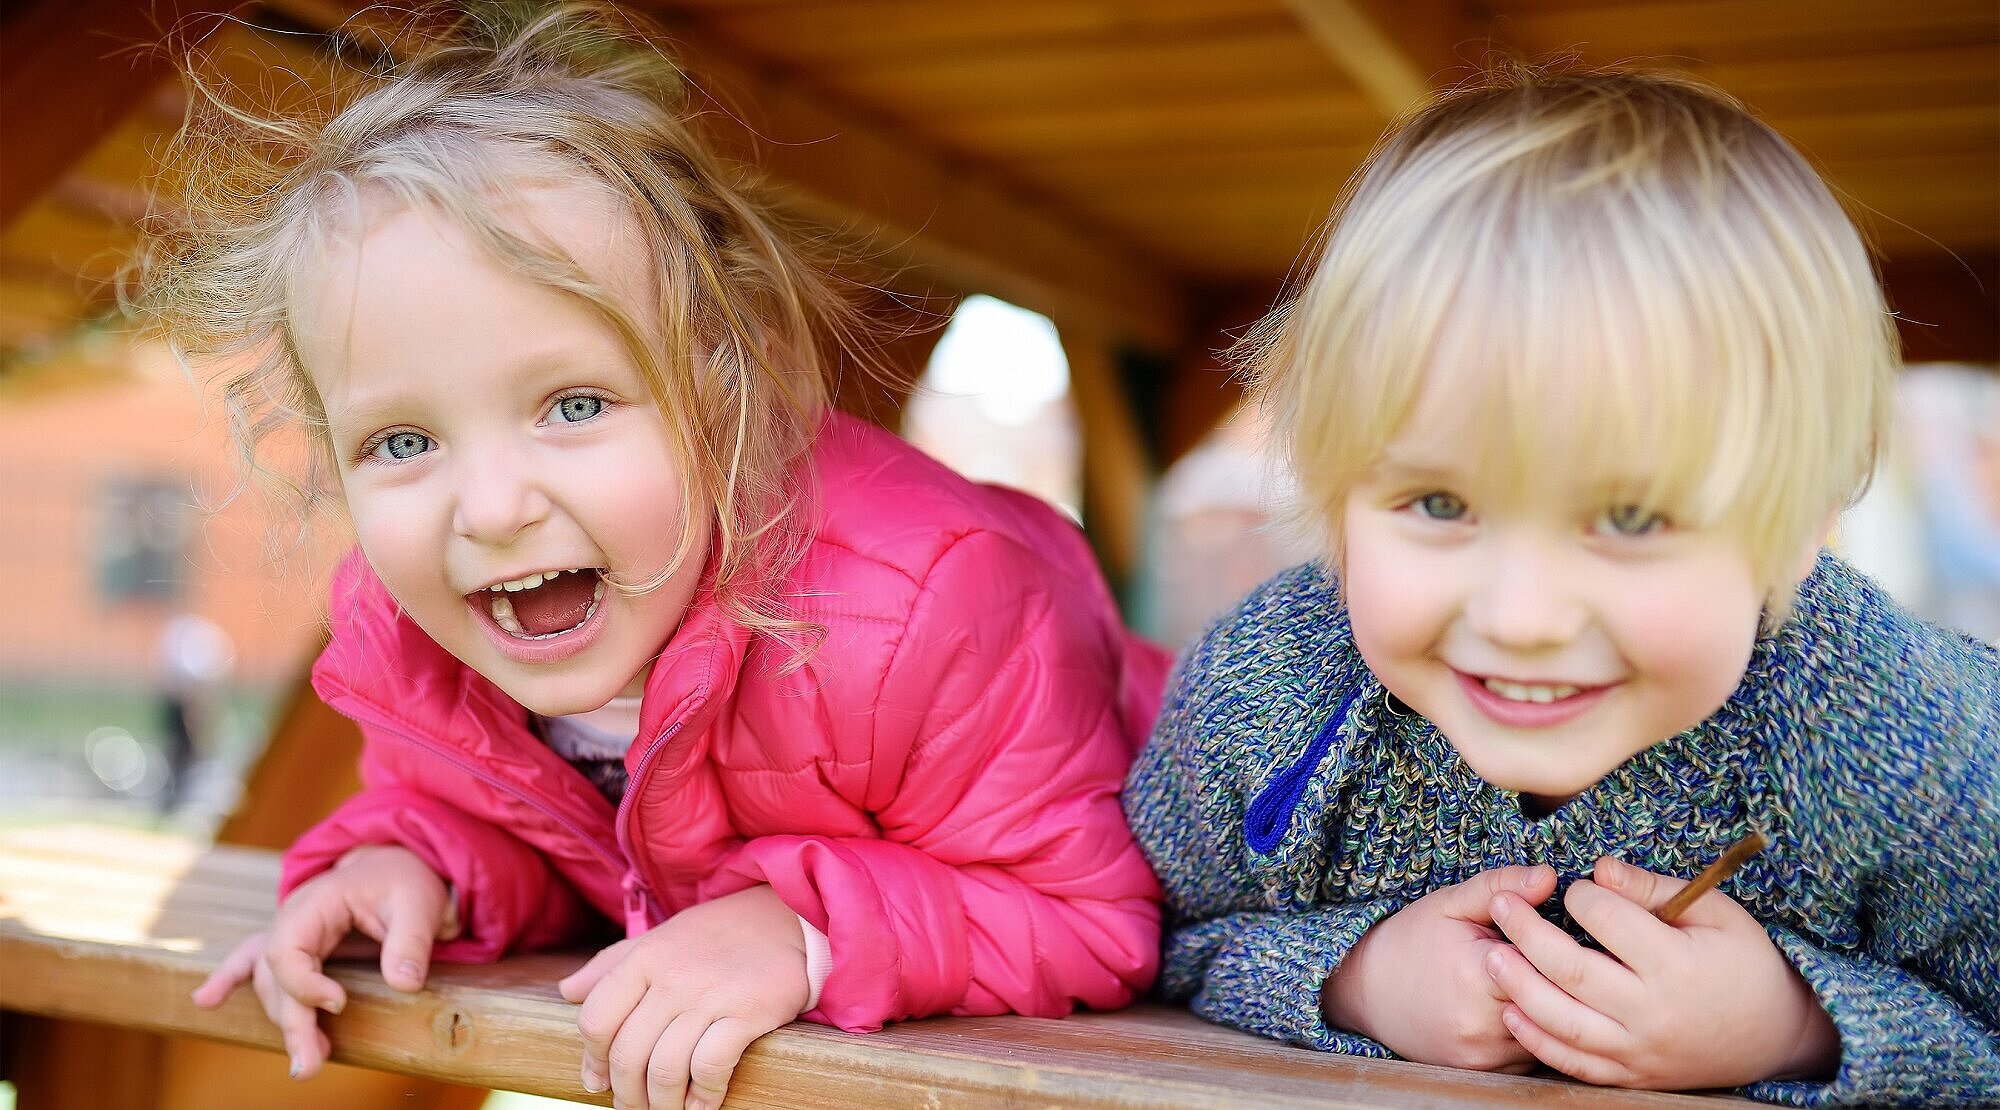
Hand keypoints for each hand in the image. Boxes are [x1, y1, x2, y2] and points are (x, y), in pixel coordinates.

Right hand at [190, 845, 455, 1078]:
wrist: (397, 863)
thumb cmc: (405, 882)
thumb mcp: (420, 904)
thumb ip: (411, 942)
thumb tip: (404, 984)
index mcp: (317, 903)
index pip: (287, 952)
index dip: (305, 985)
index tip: (340, 1004)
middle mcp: (291, 919)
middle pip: (275, 978)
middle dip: (292, 1023)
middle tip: (309, 1066)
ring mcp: (286, 931)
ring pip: (270, 984)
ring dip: (284, 1023)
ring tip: (306, 1064)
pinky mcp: (292, 944)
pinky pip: (249, 960)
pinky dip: (227, 979)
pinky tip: (204, 1002)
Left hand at [559, 884, 808, 1109]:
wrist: (788, 918)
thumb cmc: (718, 933)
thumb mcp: (660, 937)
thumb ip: (611, 964)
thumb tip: (567, 991)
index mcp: (644, 958)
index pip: (596, 1020)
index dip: (594, 1061)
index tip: (599, 1082)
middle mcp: (671, 978)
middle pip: (629, 1054)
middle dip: (627, 1094)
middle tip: (636, 1107)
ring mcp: (710, 996)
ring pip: (666, 1070)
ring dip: (662, 1104)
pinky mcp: (747, 1014)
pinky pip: (711, 1068)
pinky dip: (703, 1098)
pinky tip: (702, 1105)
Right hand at [1321, 865, 1557, 1071]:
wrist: (1368, 993)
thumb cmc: (1412, 941)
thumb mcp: (1451, 904)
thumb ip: (1501, 888)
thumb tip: (1550, 876)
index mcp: (1477, 975)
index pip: (1551, 962)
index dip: (1559, 945)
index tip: (1555, 932)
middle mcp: (1483, 1024)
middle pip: (1557, 1001)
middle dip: (1563, 978)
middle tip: (1556, 957)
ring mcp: (1485, 1055)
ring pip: (1552, 1032)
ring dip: (1555, 1008)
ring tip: (1536, 980)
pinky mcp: (1488, 1073)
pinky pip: (1535, 1053)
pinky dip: (1538, 1032)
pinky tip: (1521, 1007)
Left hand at [1486, 855, 1839, 1089]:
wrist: (1776, 1037)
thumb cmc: (1745, 963)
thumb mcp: (1716, 914)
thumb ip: (1654, 890)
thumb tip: (1598, 869)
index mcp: (1678, 965)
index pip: (1609, 922)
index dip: (1581, 896)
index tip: (1572, 886)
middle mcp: (1654, 1013)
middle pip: (1573, 971)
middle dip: (1526, 933)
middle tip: (1499, 904)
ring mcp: (1640, 1051)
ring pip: (1563, 1023)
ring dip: (1519, 988)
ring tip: (1491, 956)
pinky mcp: (1631, 1076)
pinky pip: (1574, 1064)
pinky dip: (1538, 1041)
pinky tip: (1512, 1011)